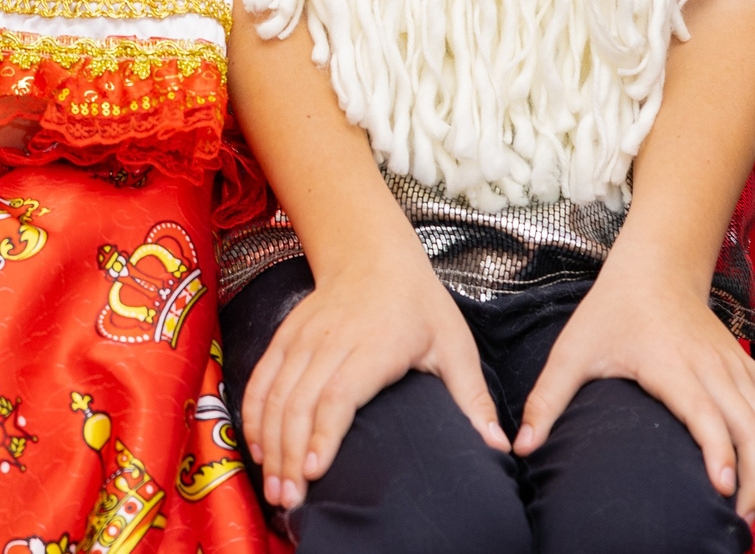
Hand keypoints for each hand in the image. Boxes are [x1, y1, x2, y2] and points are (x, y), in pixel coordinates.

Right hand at [241, 250, 508, 509]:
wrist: (371, 253)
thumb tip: (501, 448)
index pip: (339, 393)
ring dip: (269, 442)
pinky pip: (261, 379)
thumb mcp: (455, 345)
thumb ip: (473, 398)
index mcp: (375, 345)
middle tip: (289, 500)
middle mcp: (331, 341)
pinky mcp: (285, 337)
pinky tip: (256, 448)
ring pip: (276, 394)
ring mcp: (302, 338)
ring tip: (273, 488)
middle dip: (289, 455)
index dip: (324, 434)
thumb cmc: (420, 304)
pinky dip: (254, 414)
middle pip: (299, 402)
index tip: (315, 472)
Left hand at [515, 259, 754, 518]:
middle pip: (751, 430)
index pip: (706, 415)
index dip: (719, 454)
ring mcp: (735, 366)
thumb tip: (522, 448)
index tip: (721, 492)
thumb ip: (547, 400)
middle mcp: (711, 366)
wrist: (655, 268)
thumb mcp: (572, 351)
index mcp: (670, 364)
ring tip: (748, 509)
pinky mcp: (747, 367)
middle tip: (737, 521)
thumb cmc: (610, 312)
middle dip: (754, 481)